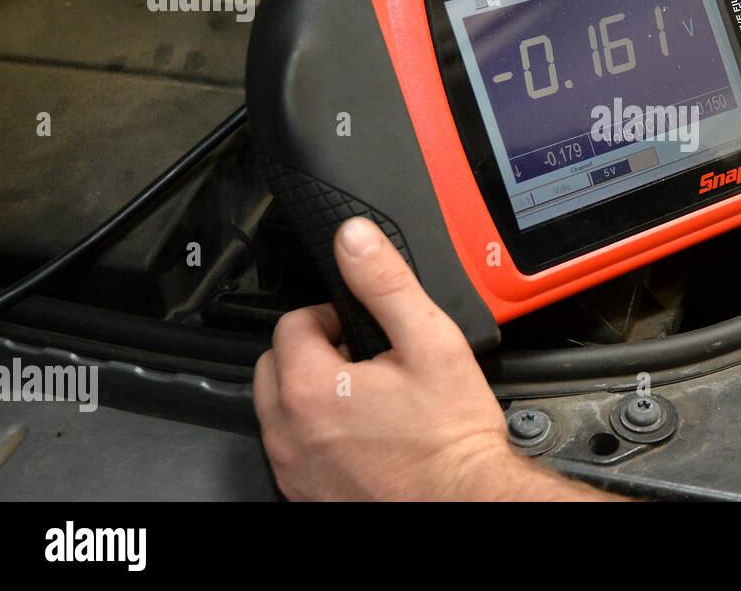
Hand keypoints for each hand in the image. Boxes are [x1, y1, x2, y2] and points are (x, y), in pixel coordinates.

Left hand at [254, 217, 544, 499]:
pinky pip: (291, 449)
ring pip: (279, 409)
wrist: (465, 501)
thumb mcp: (431, 342)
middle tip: (364, 358)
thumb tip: (356, 239)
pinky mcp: (304, 494)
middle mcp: (289, 432)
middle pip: (276, 365)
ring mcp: (293, 468)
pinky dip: (315, 434)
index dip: (332, 316)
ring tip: (366, 395)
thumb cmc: (451, 439)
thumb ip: (386, 284)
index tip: (362, 327)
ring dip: (310, 393)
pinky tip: (361, 432)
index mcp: (311, 387)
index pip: (292, 323)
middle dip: (314, 352)